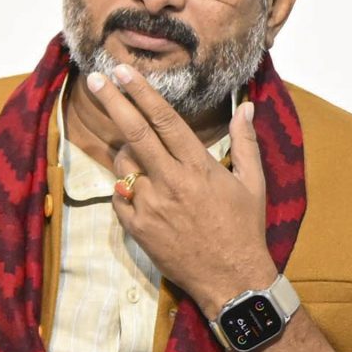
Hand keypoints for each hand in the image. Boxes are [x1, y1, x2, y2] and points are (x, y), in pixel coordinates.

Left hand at [88, 64, 274, 314]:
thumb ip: (246, 142)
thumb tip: (246, 107)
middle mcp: (170, 182)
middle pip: (135, 133)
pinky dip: (125, 186)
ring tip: (136, 151)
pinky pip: (119, 196)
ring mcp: (150, 205)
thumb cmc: (245, 228)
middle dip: (113, 102)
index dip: (142, 93)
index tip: (124, 73)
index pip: (165, 121)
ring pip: (123, 164)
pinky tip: (140, 188)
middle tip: (97, 78)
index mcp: (199, 167)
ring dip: (124, 151)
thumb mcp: (254, 183)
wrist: (230, 278)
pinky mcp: (136, 227)